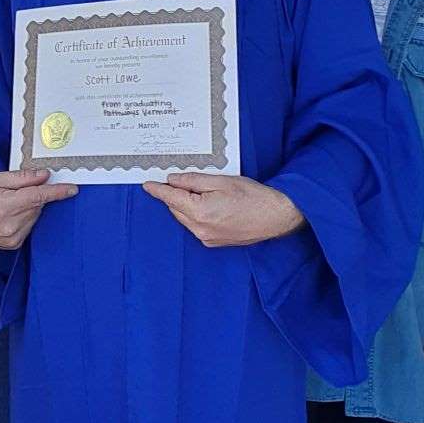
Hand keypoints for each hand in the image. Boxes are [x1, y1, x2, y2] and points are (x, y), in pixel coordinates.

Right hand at [0, 169, 77, 248]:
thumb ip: (22, 178)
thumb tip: (44, 176)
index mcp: (4, 206)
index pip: (38, 197)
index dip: (57, 192)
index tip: (72, 189)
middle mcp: (10, 225)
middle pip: (38, 206)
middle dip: (35, 195)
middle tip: (18, 191)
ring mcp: (12, 237)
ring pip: (35, 216)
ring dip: (29, 208)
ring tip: (9, 204)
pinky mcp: (13, 244)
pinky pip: (29, 227)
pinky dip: (25, 219)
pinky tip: (10, 215)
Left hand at [141, 173, 303, 247]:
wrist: (276, 216)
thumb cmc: (253, 196)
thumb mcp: (222, 181)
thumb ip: (194, 181)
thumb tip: (173, 180)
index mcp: (200, 211)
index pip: (171, 199)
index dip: (158, 190)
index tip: (147, 185)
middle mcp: (200, 229)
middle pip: (177, 209)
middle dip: (177, 195)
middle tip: (186, 181)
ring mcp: (207, 238)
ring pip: (186, 218)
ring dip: (187, 206)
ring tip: (206, 193)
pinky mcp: (214, 242)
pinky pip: (196, 226)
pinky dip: (197, 215)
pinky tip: (213, 206)